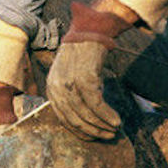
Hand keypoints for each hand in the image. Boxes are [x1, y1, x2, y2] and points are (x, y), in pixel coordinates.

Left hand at [45, 2, 131, 139]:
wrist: (91, 30)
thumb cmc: (83, 55)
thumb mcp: (70, 76)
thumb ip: (73, 95)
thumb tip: (87, 121)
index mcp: (51, 87)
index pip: (62, 118)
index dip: (79, 131)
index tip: (92, 138)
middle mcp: (57, 85)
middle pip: (74, 118)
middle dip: (92, 131)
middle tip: (107, 137)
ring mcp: (70, 80)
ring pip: (86, 113)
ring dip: (102, 125)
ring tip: (114, 130)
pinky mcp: (85, 76)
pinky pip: (96, 103)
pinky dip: (107, 114)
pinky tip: (116, 120)